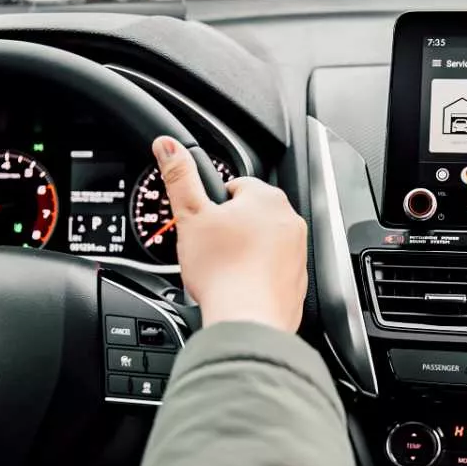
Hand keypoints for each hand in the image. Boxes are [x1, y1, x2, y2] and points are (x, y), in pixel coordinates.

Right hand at [152, 136, 306, 332]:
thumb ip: (180, 177)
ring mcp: (297, 252)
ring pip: (263, 243)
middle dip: (230, 229)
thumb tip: (169, 145)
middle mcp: (289, 221)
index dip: (214, 206)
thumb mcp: (191, 216)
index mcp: (266, 198)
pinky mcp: (297, 280)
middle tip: (211, 249)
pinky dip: (258, 276)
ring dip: (244, 252)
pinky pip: (273, 270)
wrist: (247, 320)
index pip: (236, 186)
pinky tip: (240, 286)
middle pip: (250, 215)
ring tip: (224, 269)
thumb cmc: (222, 271)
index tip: (205, 224)